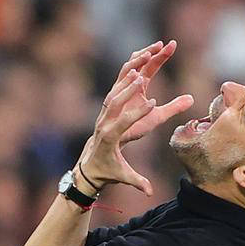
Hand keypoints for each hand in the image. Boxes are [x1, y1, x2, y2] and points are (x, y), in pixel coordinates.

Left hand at [78, 41, 193, 195]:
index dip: (138, 113)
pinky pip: (120, 82)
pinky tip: (147, 55)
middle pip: (117, 98)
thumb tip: (149, 192)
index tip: (154, 104)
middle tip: (146, 74)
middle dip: (132, 86)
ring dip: (132, 70)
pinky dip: (132, 69)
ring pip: (117, 85)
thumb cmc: (108, 171)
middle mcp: (105, 119)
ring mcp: (105, 110)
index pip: (124, 121)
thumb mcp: (123, 177)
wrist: (90, 166)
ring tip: (150, 54)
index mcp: (109, 136)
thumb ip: (137, 182)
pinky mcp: (109, 104)